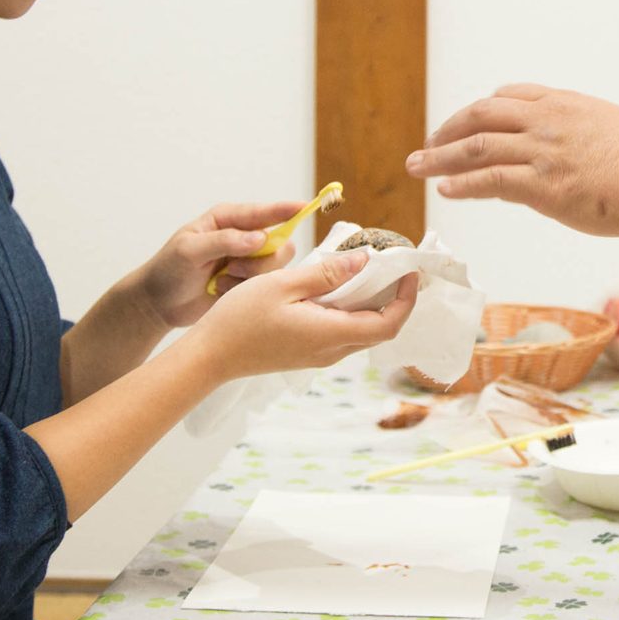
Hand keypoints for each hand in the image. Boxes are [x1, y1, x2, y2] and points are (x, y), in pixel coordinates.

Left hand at [135, 200, 305, 328]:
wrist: (158, 304)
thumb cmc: (167, 270)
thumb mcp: (189, 251)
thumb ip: (225, 241)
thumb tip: (260, 238)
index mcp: (227, 219)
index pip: (263, 212)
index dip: (285, 209)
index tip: (305, 207)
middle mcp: (243, 237)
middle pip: (278, 242)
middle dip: (261, 259)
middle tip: (233, 268)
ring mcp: (247, 260)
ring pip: (275, 266)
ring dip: (250, 277)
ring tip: (222, 281)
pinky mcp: (249, 283)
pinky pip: (266, 285)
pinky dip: (244, 290)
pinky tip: (221, 290)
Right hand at [200, 250, 419, 377]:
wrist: (209, 357)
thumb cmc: (239, 319)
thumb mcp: (282, 285)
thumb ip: (325, 274)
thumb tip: (364, 262)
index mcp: (330, 334)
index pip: (388, 324)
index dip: (406, 299)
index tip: (409, 272)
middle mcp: (331, 351)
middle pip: (380, 329)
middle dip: (395, 299)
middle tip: (393, 267)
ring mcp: (319, 356)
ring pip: (362, 331)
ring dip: (372, 304)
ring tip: (367, 271)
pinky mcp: (307, 354)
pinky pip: (342, 333)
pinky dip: (351, 311)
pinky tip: (338, 288)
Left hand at [405, 84, 618, 236]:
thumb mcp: (604, 126)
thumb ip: (574, 131)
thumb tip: (562, 150)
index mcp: (562, 104)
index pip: (507, 97)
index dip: (477, 112)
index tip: (461, 125)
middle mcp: (546, 121)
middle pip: (481, 116)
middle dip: (448, 130)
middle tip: (426, 146)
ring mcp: (543, 152)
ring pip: (478, 146)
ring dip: (440, 156)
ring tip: (418, 166)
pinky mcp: (545, 185)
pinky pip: (492, 180)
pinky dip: (462, 183)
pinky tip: (445, 189)